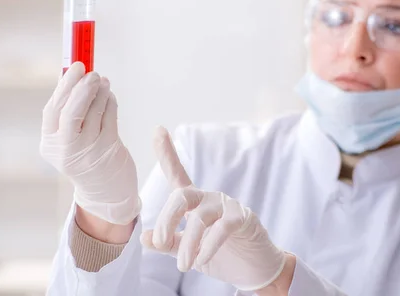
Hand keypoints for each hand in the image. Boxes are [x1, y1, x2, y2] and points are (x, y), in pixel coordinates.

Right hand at [40, 62, 140, 224]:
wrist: (106, 192)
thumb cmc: (85, 157)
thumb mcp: (68, 140)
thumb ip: (68, 111)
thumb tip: (74, 74)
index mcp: (50, 145)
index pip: (53, 110)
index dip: (65, 85)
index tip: (76, 66)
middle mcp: (66, 150)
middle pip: (71, 111)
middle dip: (83, 87)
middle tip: (93, 73)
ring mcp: (88, 151)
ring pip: (94, 111)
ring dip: (100, 92)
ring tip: (103, 82)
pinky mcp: (109, 149)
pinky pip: (110, 118)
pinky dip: (110, 103)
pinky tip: (109, 96)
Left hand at [140, 127, 285, 291]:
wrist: (254, 270)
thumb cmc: (221, 256)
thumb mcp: (189, 251)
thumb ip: (169, 243)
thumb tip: (144, 237)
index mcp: (193, 203)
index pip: (177, 175)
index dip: (167, 153)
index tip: (158, 129)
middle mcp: (208, 198)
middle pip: (181, 195)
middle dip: (167, 218)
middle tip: (160, 241)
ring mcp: (226, 206)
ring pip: (200, 218)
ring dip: (188, 243)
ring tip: (183, 265)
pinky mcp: (242, 217)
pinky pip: (221, 228)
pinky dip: (208, 246)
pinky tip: (202, 259)